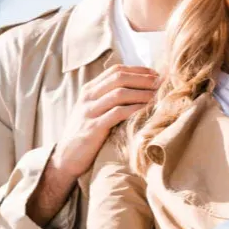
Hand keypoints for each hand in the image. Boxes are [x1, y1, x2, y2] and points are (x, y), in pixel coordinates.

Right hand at [51, 65, 157, 179]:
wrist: (66, 158)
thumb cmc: (85, 134)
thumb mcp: (93, 111)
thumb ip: (108, 98)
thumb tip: (138, 89)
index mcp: (89, 89)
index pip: (116, 70)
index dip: (138, 70)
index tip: (156, 74)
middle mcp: (88, 97)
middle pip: (119, 78)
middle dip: (143, 79)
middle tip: (162, 83)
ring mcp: (89, 111)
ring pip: (120, 93)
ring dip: (142, 93)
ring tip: (158, 96)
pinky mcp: (93, 128)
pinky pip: (117, 113)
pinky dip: (134, 109)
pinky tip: (146, 111)